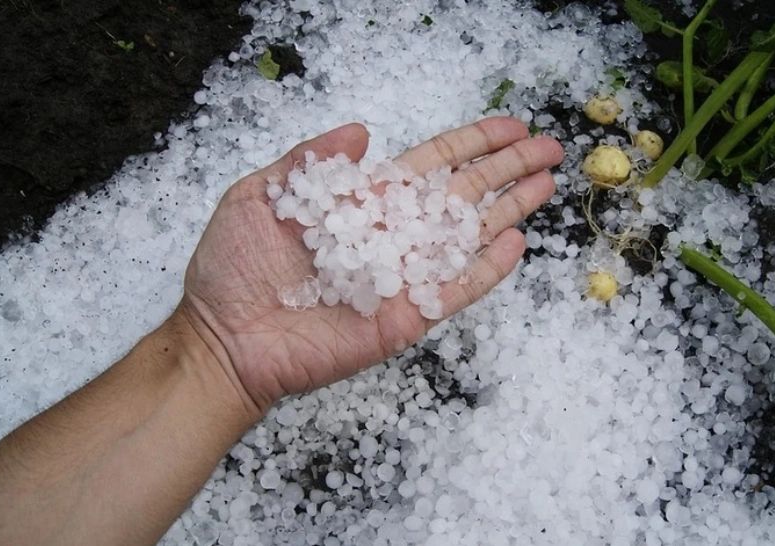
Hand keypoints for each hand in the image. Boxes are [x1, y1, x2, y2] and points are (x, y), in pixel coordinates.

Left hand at [179, 118, 563, 414]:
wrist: (223, 338)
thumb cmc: (233, 269)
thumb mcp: (260, 196)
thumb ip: (310, 161)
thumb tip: (362, 128)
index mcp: (364, 202)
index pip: (432, 165)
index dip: (472, 144)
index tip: (510, 127)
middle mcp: (392, 235)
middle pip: (463, 195)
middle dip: (507, 170)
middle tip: (550, 148)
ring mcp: (403, 277)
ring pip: (468, 237)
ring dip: (509, 210)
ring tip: (547, 184)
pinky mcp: (406, 317)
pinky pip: (455, 290)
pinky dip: (486, 270)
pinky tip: (516, 244)